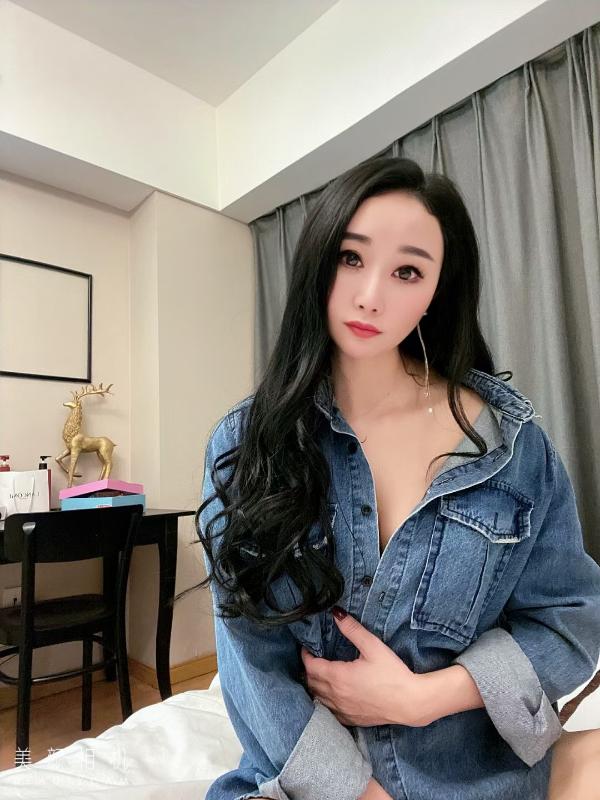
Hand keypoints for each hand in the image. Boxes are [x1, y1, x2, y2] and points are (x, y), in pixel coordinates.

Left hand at [300, 607, 427, 726]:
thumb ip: (352, 629)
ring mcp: (342, 710)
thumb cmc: (393, 674)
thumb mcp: (373, 646)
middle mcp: (336, 695)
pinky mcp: (351, 720)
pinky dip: (325, 701)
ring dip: (315, 686)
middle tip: (313, 658)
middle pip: (311, 682)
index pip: (310, 666)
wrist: (410, 703)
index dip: (306, 656)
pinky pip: (329, 712)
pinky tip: (331, 696)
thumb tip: (336, 614)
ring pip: (318, 698)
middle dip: (309, 669)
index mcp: (338, 676)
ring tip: (319, 675)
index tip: (307, 648)